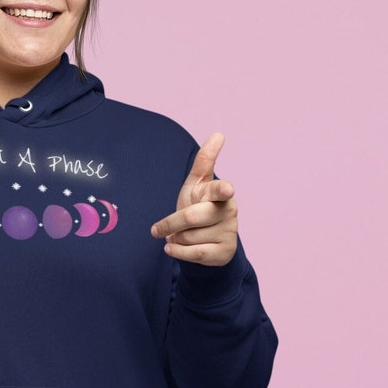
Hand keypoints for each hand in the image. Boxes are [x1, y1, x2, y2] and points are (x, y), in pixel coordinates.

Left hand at [150, 133, 237, 266]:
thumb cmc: (199, 204)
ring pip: (189, 237)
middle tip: (157, 229)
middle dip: (170, 224)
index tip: (228, 188)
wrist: (206, 238)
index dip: (222, 188)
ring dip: (175, 238)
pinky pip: (193, 254)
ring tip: (180, 236)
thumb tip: (219, 133)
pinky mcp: (224, 252)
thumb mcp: (196, 184)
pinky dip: (177, 252)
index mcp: (219, 192)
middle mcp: (229, 211)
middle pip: (190, 217)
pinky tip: (172, 248)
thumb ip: (204, 161)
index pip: (218, 189)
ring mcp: (229, 232)